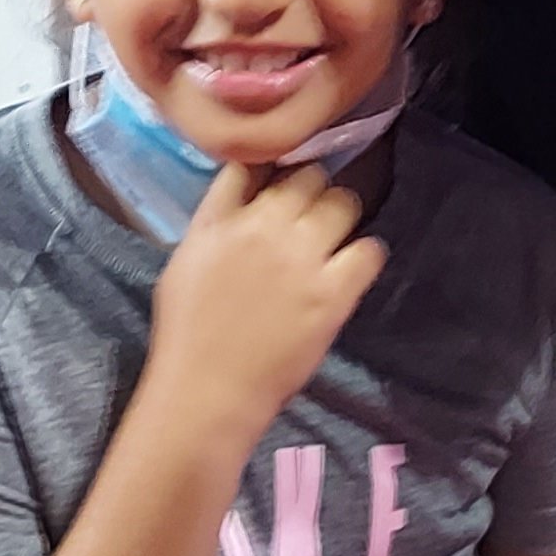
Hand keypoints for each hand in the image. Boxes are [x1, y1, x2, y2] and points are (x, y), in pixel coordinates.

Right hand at [147, 161, 385, 444]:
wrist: (206, 392)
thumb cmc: (187, 333)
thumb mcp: (186, 260)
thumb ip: (216, 221)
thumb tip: (245, 197)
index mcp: (220, 220)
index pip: (254, 163)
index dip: (273, 167)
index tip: (280, 180)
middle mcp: (262, 228)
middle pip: (308, 175)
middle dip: (312, 190)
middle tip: (311, 216)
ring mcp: (301, 258)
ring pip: (343, 202)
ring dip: (341, 215)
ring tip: (334, 239)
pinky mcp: (332, 293)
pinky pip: (369, 249)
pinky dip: (365, 253)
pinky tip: (352, 268)